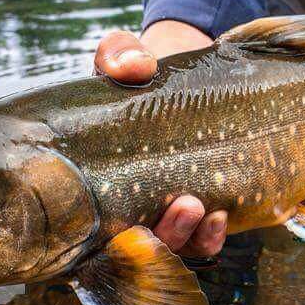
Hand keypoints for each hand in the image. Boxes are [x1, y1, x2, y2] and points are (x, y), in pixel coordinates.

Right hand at [94, 20, 226, 257]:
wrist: (189, 77)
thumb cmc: (144, 74)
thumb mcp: (126, 57)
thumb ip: (119, 54)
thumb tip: (131, 68)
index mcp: (91, 177)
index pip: (82, 227)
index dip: (96, 240)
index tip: (124, 223)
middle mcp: (121, 205)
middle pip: (132, 247)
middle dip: (160, 235)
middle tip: (184, 204)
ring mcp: (159, 214)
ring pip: (168, 249)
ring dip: (185, 237)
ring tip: (201, 208)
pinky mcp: (195, 217)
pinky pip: (200, 244)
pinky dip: (209, 237)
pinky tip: (221, 216)